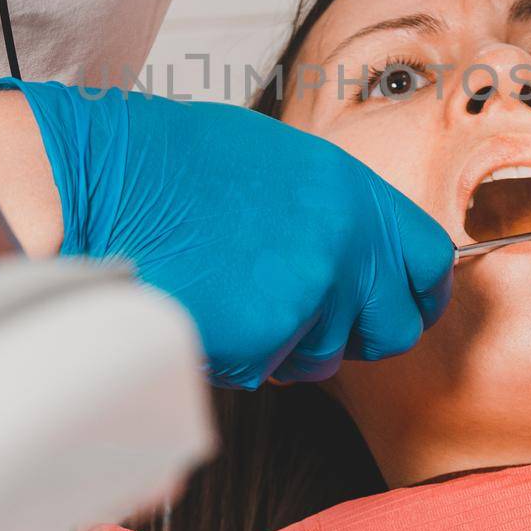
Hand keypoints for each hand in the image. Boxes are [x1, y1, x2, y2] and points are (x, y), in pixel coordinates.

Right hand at [0, 80, 453, 388]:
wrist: (101, 178)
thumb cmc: (176, 164)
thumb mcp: (281, 162)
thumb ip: (338, 212)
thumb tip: (368, 256)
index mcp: (351, 191)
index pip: (429, 260)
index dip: (417, 292)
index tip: (401, 303)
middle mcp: (342, 245)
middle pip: (392, 328)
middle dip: (356, 334)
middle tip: (309, 316)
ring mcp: (304, 295)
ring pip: (323, 358)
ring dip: (287, 343)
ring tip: (232, 287)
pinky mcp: (258, 338)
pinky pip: (264, 369)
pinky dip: (237, 352)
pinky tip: (204, 301)